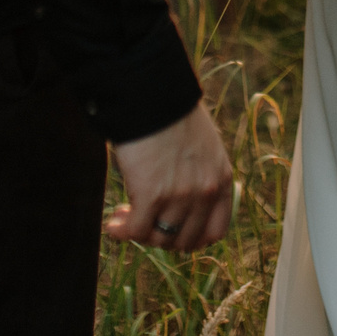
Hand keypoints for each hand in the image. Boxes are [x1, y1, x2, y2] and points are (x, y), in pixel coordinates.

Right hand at [105, 101, 233, 251]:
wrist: (154, 95)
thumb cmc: (173, 116)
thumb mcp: (203, 148)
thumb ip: (200, 176)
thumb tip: (178, 204)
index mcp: (222, 180)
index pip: (215, 232)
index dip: (192, 238)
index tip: (172, 231)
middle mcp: (206, 192)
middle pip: (184, 240)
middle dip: (161, 237)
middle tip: (142, 222)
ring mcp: (181, 196)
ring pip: (158, 238)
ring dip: (138, 234)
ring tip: (122, 219)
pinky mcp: (152, 196)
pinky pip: (136, 231)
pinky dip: (122, 232)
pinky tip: (113, 226)